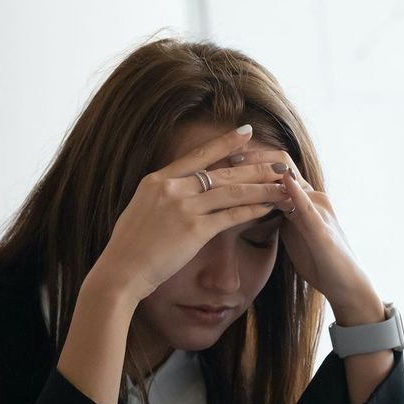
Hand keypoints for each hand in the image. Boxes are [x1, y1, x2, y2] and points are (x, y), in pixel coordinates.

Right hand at [95, 126, 282, 301]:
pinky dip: (252, 210)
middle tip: (280, 161)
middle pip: (222, 171)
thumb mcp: (140, 210)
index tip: (247, 133)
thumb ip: (160, 198)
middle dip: (255, 166)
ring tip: (284, 184)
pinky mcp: (194, 230)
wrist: (120, 271)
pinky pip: (230, 216)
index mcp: (156, 180)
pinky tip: (269, 207)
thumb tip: (172, 193)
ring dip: (262, 187)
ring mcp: (183, 207)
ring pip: (232, 191)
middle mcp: (171, 188)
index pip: (198, 155)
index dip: (225, 143)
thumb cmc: (128, 249)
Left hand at [230, 149, 382, 323]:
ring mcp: (319, 211)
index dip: (253, 159)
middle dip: (254, 158)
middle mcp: (313, 197)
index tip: (226, 155)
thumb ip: (280, 214)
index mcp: (304, 198)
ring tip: (241, 163)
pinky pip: (306, 208)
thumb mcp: (293, 231)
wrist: (346, 284)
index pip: (278, 167)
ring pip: (292, 182)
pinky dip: (293, 193)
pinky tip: (281, 183)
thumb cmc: (318, 259)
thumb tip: (256, 205)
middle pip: (283, 165)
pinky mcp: (322, 230)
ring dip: (265, 170)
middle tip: (227, 154)